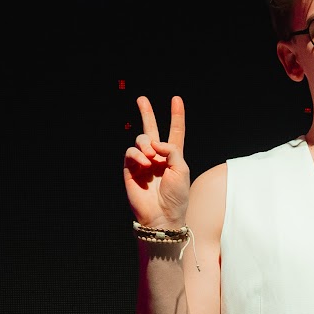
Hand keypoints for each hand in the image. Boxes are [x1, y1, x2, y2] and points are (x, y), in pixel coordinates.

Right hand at [122, 95, 189, 229]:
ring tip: (151, 157)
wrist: (163, 215)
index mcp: (173, 156)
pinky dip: (137, 154)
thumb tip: (154, 142)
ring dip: (145, 144)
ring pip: (140, 140)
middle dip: (146, 113)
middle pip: (151, 130)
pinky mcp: (131, 170)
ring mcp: (143, 162)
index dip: (176, 115)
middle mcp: (157, 156)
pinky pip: (130, 153)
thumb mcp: (182, 169)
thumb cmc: (176, 196)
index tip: (176, 99)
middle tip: (142, 99)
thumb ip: (171, 150)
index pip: (175, 132)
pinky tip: (145, 162)